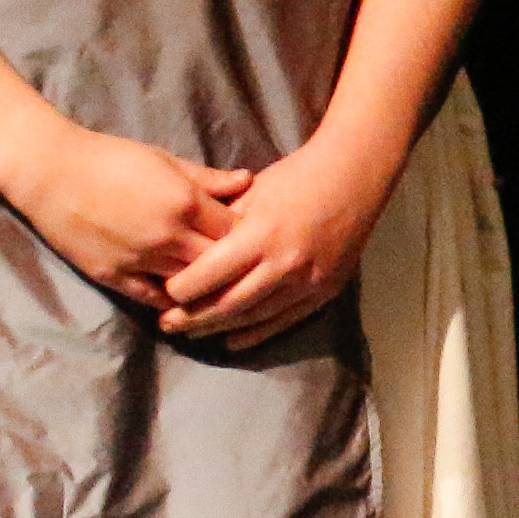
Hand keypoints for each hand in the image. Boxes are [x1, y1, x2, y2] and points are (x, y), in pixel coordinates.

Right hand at [7, 125, 246, 312]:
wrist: (49, 172)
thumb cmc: (110, 158)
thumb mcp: (164, 161)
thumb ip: (208, 178)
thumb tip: (247, 181)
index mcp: (185, 203)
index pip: (236, 231)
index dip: (246, 234)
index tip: (249, 235)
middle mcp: (168, 236)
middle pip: (219, 264)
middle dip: (231, 264)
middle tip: (239, 265)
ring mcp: (140, 260)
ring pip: (190, 287)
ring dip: (203, 287)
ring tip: (215, 286)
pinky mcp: (114, 277)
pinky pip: (154, 299)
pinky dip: (171, 300)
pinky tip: (182, 299)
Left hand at [158, 138, 396, 343]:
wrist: (355, 176)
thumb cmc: (297, 177)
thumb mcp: (251, 192)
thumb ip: (222, 224)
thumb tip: (190, 249)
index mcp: (261, 235)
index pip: (211, 274)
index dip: (183, 289)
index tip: (164, 293)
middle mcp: (284, 264)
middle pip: (229, 303)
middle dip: (194, 317)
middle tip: (167, 324)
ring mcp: (307, 282)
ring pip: (254, 316)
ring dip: (220, 327)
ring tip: (192, 333)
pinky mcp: (324, 292)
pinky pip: (284, 321)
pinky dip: (256, 334)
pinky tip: (232, 341)